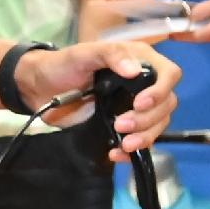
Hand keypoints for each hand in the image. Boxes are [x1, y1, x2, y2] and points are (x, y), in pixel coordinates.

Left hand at [21, 41, 178, 151]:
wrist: (39, 89)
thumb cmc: (62, 65)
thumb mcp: (83, 54)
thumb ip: (110, 55)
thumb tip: (135, 71)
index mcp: (140, 61)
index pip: (169, 74)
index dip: (161, 90)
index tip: (140, 103)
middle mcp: (143, 84)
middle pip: (166, 104)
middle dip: (148, 118)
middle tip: (120, 124)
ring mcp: (134, 106)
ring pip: (158, 124)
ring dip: (145, 136)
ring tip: (122, 144)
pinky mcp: (123, 126)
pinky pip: (140, 141)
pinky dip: (132, 152)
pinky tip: (116, 154)